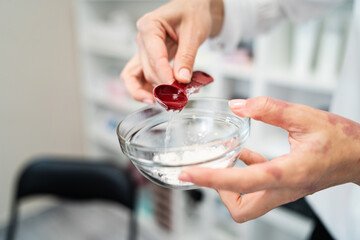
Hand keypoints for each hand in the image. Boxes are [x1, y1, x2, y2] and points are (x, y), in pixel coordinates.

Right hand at [120, 0, 223, 102]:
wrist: (193, 10)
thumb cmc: (192, 13)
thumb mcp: (193, 33)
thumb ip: (187, 57)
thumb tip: (181, 79)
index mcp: (149, 26)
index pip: (154, 56)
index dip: (164, 75)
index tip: (176, 87)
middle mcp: (141, 39)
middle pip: (147, 69)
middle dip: (163, 85)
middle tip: (180, 96)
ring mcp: (142, 50)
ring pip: (137, 77)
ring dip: (149, 91)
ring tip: (164, 102)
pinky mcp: (146, 60)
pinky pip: (137, 78)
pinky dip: (142, 90)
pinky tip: (154, 99)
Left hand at [179, 96, 359, 222]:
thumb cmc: (341, 139)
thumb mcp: (304, 117)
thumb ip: (268, 109)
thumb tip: (237, 106)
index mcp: (288, 173)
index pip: (242, 182)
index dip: (212, 179)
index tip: (189, 174)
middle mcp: (284, 190)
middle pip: (242, 209)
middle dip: (219, 192)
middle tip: (209, 168)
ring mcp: (285, 192)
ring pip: (248, 204)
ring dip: (231, 184)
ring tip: (227, 157)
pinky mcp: (285, 187)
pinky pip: (258, 189)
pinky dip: (245, 174)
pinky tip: (247, 154)